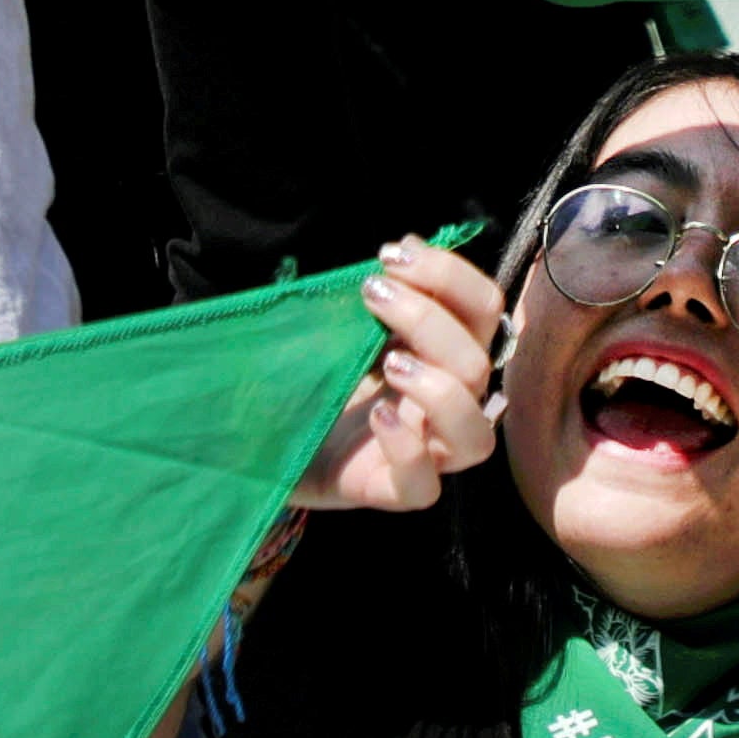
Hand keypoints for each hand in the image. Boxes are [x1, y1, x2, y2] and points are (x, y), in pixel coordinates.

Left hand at [293, 237, 506, 512]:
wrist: (254, 437)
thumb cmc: (303, 373)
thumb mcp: (342, 324)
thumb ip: (380, 293)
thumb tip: (408, 246)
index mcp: (441, 356)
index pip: (484, 311)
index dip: (451, 276)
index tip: (392, 256)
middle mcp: (442, 405)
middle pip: (479, 363)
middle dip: (428, 317)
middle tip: (372, 292)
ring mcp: (422, 454)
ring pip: (476, 436)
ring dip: (442, 389)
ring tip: (388, 361)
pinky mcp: (387, 491)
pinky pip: (424, 487)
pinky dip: (407, 448)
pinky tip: (377, 415)